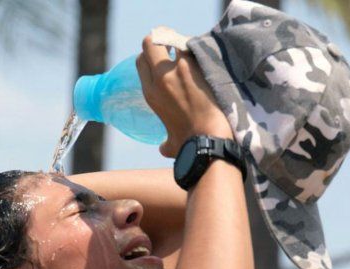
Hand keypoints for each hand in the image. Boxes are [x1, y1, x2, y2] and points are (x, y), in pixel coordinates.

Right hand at [136, 35, 232, 157]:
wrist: (209, 140)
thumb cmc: (190, 145)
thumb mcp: (171, 144)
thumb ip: (165, 143)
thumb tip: (164, 148)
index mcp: (150, 93)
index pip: (141, 60)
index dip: (150, 56)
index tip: (162, 58)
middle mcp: (160, 78)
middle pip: (150, 43)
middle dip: (161, 39)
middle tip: (174, 46)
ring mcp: (178, 70)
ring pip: (172, 39)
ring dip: (182, 43)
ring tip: (193, 52)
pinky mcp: (197, 66)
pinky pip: (193, 46)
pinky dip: (199, 48)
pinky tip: (207, 57)